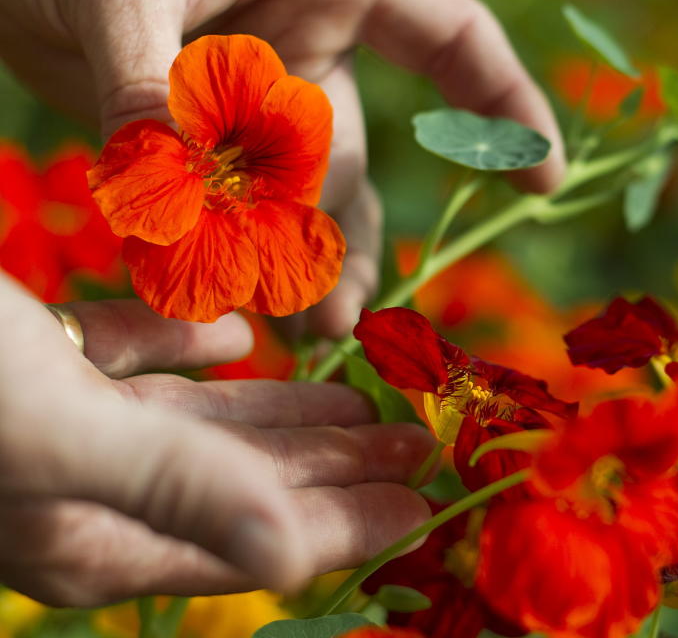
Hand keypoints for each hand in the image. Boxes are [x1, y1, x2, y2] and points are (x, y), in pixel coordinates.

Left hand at [0, 0, 565, 336]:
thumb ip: (152, 83)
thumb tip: (173, 190)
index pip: (449, 35)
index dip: (505, 104)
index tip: (545, 178)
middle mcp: (307, 37)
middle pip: (354, 150)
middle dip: (348, 233)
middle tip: (336, 311)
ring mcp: (257, 91)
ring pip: (300, 193)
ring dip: (304, 261)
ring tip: (310, 329)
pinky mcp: (203, 134)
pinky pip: (234, 206)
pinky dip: (235, 254)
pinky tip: (237, 303)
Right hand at [0, 274, 435, 605]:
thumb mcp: (62, 435)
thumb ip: (178, 488)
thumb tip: (290, 558)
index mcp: (95, 535)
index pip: (255, 539)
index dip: (345, 525)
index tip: (422, 509)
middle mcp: (84, 491)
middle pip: (243, 483)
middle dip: (338, 467)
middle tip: (419, 445)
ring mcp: (60, 425)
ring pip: (199, 424)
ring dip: (284, 412)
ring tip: (362, 403)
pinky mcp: (36, 360)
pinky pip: (133, 358)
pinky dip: (188, 348)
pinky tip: (238, 336)